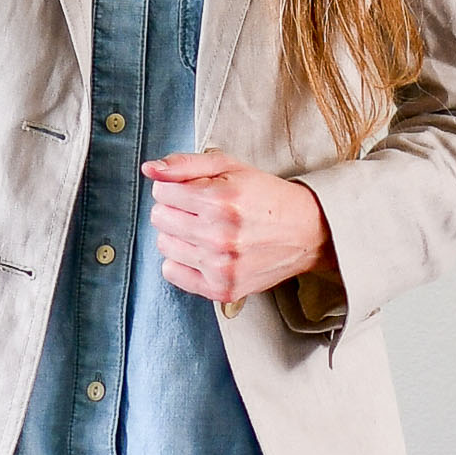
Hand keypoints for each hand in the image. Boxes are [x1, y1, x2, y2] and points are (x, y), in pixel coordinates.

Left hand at [142, 150, 337, 309]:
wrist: (306, 232)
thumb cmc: (265, 197)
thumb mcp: (229, 167)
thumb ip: (185, 165)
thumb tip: (149, 170)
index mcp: (221, 201)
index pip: (162, 192)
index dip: (174, 188)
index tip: (193, 191)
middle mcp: (219, 237)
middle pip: (159, 219)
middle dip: (175, 209)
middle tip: (200, 210)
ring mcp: (221, 267)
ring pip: (164, 245)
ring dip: (178, 235)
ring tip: (204, 230)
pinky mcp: (222, 289)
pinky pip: (172, 273)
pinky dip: (181, 261)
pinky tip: (202, 252)